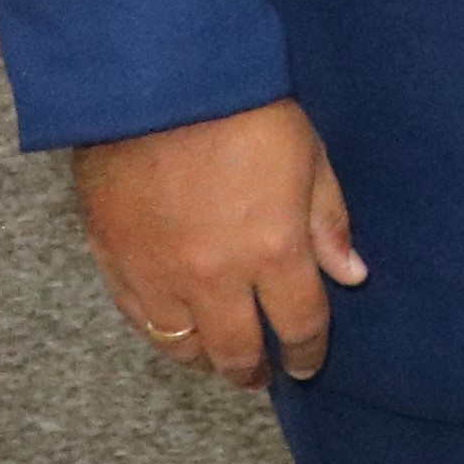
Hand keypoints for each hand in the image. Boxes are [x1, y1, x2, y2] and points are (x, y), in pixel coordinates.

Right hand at [76, 99, 364, 389]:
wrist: (157, 86)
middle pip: (236, 349)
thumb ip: (328, 224)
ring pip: (181, 345)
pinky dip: (160, 333)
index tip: (308, 363)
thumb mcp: (310, 159)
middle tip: (260, 376)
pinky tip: (174, 332)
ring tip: (217, 358)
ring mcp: (158, 274)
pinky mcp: (112, 260)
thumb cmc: (246, 113)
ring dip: (204, 358)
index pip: (299, 324)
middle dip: (253, 370)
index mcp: (273, 252)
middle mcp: (215, 276)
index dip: (308, 351)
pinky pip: (138, 319)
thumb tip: (351, 275)